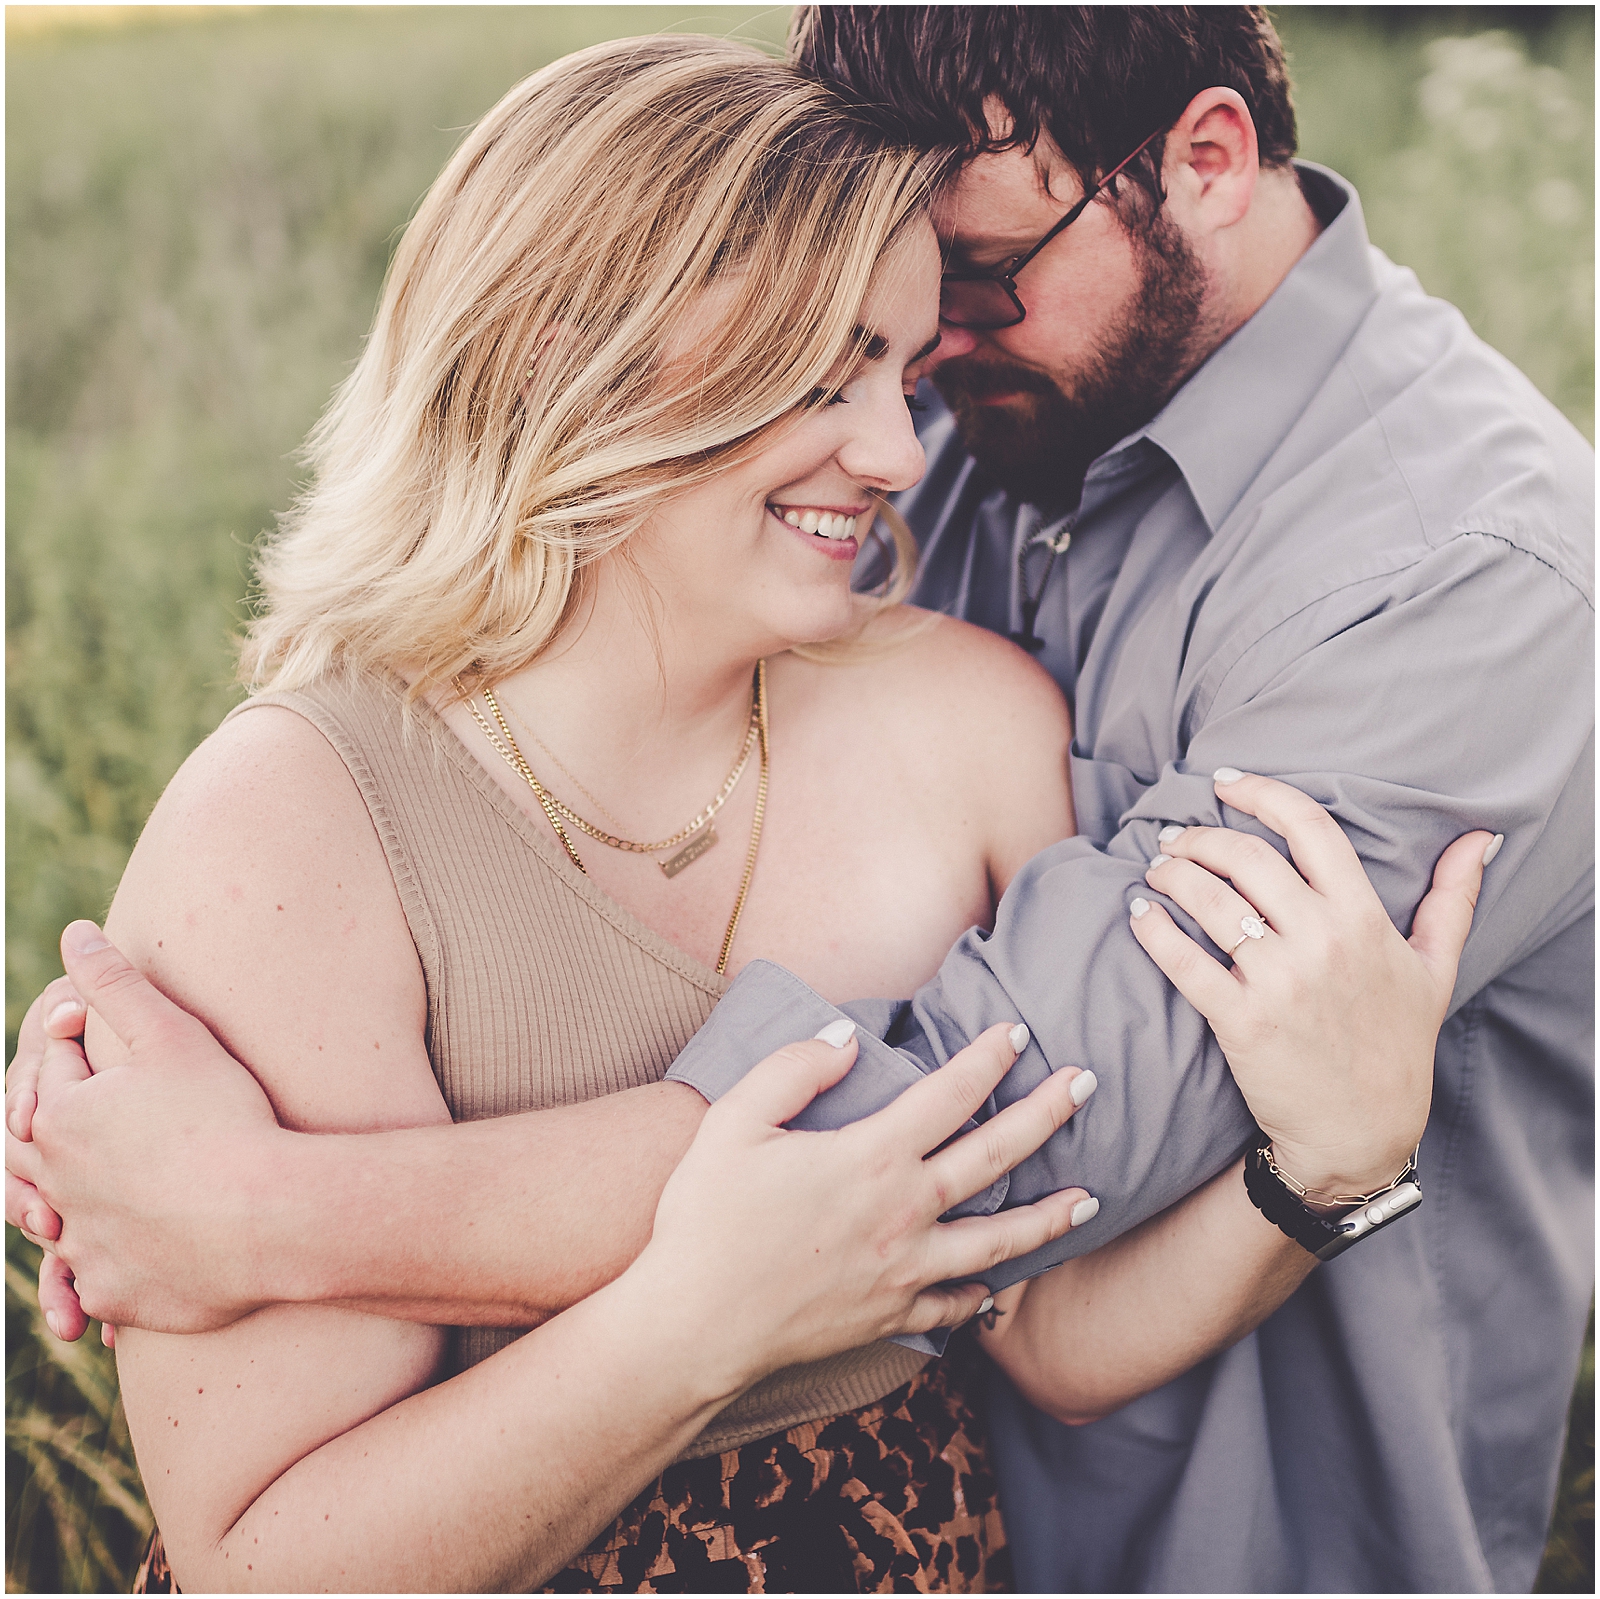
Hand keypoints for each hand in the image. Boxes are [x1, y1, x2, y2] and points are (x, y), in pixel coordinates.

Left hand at [7, 922, 284, 1337]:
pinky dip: (117, 1267)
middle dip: (73, 1137)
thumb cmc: (224, 1117)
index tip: (140, 1058)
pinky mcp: (113, 1293)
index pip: (54, 1076)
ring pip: (65, 1225)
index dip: (89, 1055)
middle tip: (122, 1129)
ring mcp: (83, 1245)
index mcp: (58, 1119)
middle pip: (41, 1155)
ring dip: (86, 1210)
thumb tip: (74, 933)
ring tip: (130, 1196)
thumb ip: (116, 983)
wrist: (266, 1216)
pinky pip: (101, 1282)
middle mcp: (55, 1186)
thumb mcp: (173, 1034)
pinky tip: (154, 1251)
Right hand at [632, 1020, 1096, 1389]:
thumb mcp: (733, 1122)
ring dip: (1048, 1215)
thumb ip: (794, 1069)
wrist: (693, 1326)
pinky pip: (955, 1304)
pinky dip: (984, 1293)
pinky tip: (1002, 1286)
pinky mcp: (891, 1315)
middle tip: (1086, 1084)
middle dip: (1046, 1115)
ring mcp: (904, 1270)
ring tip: (1091, 1199)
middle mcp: (903, 1211)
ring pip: (998, 1239)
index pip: (948, 1095)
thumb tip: (845, 1040)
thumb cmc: (706, 1220)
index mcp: (870, 1157)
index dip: (987, 1060)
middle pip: (994, 1156)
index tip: (1017, 1033)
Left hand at [1131, 772, 1488, 1197]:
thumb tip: (1479, 837)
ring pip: (1209, 901)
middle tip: (1176, 838)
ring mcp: (1280, 982)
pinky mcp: (1241, 1021)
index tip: (1224, 781)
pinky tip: (1140, 913)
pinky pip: (1184, 961)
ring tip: (1157, 870)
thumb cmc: (1396, 1046)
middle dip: (1200, 837)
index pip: (1310, 828)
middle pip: (1247, 857)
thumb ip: (1454, 899)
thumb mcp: (1436, 970)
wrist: (1362, 1135)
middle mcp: (1322, 942)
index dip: (1262, 793)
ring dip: (1172, 875)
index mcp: (1363, 919)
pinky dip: (1153, 930)